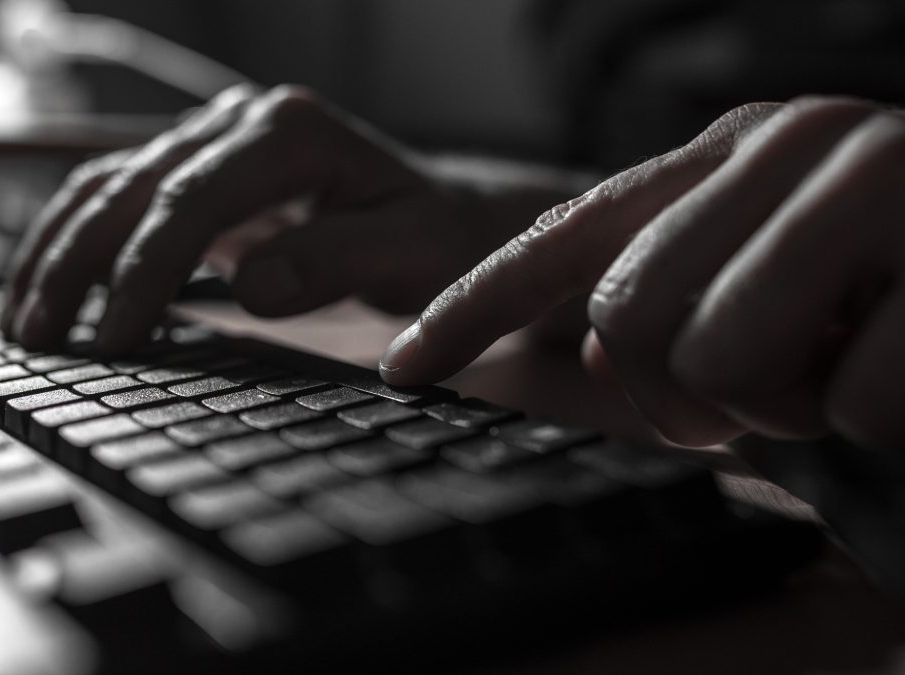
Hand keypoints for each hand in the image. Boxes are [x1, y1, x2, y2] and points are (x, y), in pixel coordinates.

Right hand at [0, 84, 559, 352]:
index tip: (115, 340)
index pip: (192, 200)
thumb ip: (335, 261)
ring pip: (109, 184)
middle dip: (76, 264)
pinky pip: (118, 194)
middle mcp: (240, 122)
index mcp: (289, 133)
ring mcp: (213, 139)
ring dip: (57, 250)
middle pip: (133, 187)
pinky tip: (47, 285)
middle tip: (38, 340)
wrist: (442, 213)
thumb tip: (251, 287)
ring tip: (20, 321)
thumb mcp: (408, 253)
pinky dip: (75, 238)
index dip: (144, 271)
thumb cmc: (432, 237)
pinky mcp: (197, 168)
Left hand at [381, 97, 904, 448]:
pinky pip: (853, 402)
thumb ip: (680, 313)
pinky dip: (889, 426)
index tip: (403, 366)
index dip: (472, 310)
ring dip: (791, 409)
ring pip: (718, 361)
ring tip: (853, 372)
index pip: (563, 241)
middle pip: (626, 321)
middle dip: (687, 398)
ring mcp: (876, 181)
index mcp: (732, 159)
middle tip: (772, 396)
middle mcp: (791, 146)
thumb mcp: (784, 310)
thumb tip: (577, 356)